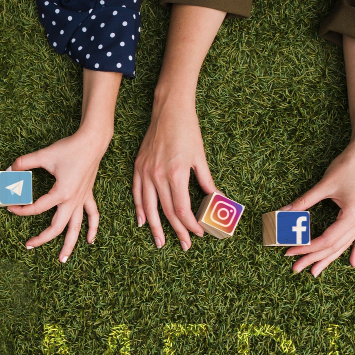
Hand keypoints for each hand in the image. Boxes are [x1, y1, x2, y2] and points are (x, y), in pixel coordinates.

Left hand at [7, 127, 109, 261]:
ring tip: (62, 259)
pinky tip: (90, 240)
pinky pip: (93, 216)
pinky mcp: (88, 195)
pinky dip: (93, 229)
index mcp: (61, 193)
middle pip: (57, 227)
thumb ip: (25, 162)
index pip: (37, 208)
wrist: (92, 142)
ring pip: (76, 228)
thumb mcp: (44, 155)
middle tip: (28, 245)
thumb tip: (9, 169)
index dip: (21, 209)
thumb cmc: (69, 148)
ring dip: (70, 245)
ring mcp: (81, 200)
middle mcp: (72, 201)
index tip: (10, 207)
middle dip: (42, 239)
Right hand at [132, 97, 214, 249]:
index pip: (182, 209)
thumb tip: (218, 201)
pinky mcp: (138, 166)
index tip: (199, 233)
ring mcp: (145, 172)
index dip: (190, 224)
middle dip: (176, 231)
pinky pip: (136, 193)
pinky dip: (139, 209)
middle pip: (167, 212)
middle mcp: (158, 175)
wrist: (168, 110)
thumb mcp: (201, 157)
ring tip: (161, 242)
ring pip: (149, 207)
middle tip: (184, 245)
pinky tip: (143, 221)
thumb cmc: (188, 130)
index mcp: (176, 174)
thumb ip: (207, 182)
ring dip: (155, 227)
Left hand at [282, 139, 354, 275]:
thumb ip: (304, 202)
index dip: (306, 247)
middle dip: (314, 258)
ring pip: (345, 245)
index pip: (326, 240)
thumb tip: (282, 213)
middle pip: (334, 247)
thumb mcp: (323, 185)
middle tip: (295, 268)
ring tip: (315, 271)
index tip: (289, 251)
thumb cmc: (347, 166)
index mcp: (352, 216)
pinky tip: (353, 264)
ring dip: (329, 258)